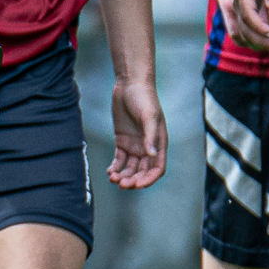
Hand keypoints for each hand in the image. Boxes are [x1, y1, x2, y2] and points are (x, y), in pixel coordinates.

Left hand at [107, 75, 167, 189]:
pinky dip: (115, 167)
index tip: (137, 185)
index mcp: (159, 143)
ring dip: (123, 175)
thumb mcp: (149, 116)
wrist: (130, 84)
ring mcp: (135, 144)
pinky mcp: (122, 140)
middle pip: (142, 171)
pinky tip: (109, 171)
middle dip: (133, 180)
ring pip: (130, 168)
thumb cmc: (144, 98)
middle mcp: (148, 147)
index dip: (148, 179)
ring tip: (112, 178)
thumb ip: (150, 136)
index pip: (157, 168)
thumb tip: (151, 154)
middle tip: (121, 184)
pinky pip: (119, 159)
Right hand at [229, 0, 268, 54]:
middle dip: (266, 42)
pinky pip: (254, 31)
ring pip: (249, 34)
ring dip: (267, 44)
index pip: (248, 15)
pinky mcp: (249, 13)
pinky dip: (265, 40)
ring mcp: (242, 9)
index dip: (261, 28)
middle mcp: (239, 4)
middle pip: (247, 30)